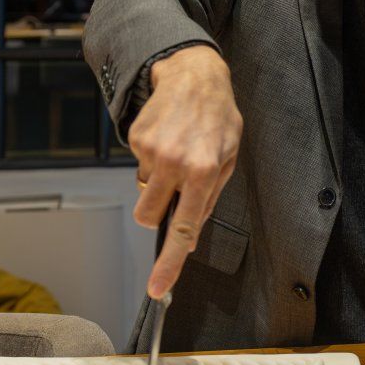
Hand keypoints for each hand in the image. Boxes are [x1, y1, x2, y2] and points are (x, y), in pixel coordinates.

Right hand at [129, 45, 243, 297]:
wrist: (194, 76)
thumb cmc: (218, 120)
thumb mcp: (229, 158)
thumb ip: (209, 199)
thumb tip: (189, 237)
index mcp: (205, 173)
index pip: (184, 228)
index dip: (170, 263)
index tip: (157, 288)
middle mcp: (176, 164)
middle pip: (148, 216)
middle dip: (157, 212)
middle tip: (174, 190)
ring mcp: (152, 151)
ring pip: (142, 192)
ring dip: (156, 183)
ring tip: (177, 153)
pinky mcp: (135, 139)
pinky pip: (138, 166)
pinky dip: (151, 158)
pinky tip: (167, 137)